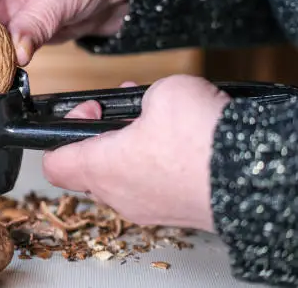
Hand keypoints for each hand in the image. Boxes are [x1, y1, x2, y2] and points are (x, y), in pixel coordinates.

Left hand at [42, 74, 231, 231]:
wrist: (252, 174)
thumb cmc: (201, 139)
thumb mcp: (162, 93)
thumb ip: (140, 99)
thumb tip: (146, 104)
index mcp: (102, 168)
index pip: (54, 163)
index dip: (61, 132)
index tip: (88, 112)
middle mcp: (119, 195)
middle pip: (89, 167)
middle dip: (101, 133)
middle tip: (121, 112)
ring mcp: (146, 208)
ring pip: (120, 176)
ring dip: (128, 146)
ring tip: (154, 119)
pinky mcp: (171, 212)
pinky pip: (148, 186)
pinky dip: (153, 163)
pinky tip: (176, 140)